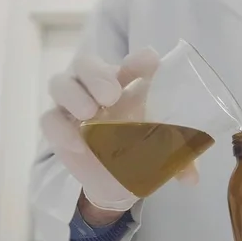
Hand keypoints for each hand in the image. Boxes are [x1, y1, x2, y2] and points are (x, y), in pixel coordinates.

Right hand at [41, 48, 198, 211]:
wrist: (120, 181)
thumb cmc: (145, 151)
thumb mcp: (167, 152)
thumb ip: (181, 158)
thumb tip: (191, 179)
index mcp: (132, 86)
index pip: (135, 62)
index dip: (140, 59)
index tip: (150, 64)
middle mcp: (100, 88)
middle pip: (86, 63)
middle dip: (96, 74)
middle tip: (111, 96)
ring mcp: (75, 105)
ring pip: (60, 83)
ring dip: (74, 94)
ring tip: (90, 114)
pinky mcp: (60, 128)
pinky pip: (49, 120)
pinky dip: (60, 130)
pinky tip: (78, 145)